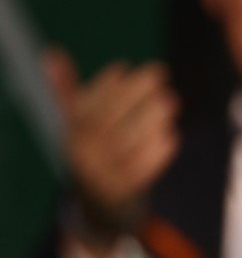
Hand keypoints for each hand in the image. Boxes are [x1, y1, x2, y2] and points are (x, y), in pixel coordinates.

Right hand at [44, 48, 179, 254]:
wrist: (101, 206)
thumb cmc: (95, 151)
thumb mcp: (78, 123)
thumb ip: (68, 90)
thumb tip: (52, 52)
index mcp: (70, 134)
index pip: (82, 107)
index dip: (103, 85)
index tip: (124, 67)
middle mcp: (80, 154)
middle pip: (106, 122)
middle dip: (134, 94)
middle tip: (159, 73)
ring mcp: (100, 175)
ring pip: (125, 145)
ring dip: (150, 120)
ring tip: (171, 100)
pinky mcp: (122, 193)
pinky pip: (140, 172)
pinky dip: (157, 153)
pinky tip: (172, 136)